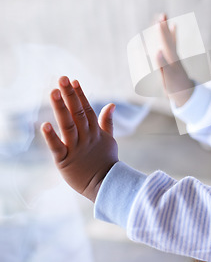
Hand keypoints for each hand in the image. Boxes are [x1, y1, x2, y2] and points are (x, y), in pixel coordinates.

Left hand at [41, 76, 117, 201]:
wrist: (106, 185)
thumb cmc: (105, 161)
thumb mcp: (109, 139)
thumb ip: (107, 121)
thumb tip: (110, 104)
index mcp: (95, 132)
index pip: (87, 109)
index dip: (80, 95)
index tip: (74, 81)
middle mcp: (86, 137)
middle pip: (78, 113)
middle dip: (70, 95)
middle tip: (62, 79)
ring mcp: (76, 148)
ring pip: (68, 125)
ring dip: (61, 109)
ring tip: (53, 93)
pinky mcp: (65, 161)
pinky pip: (57, 148)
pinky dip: (51, 137)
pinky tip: (44, 125)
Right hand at [157, 13, 193, 106]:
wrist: (185, 93)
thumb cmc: (176, 87)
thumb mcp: (168, 77)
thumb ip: (163, 64)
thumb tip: (157, 51)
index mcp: (171, 59)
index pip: (165, 42)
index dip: (162, 32)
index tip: (160, 21)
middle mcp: (173, 55)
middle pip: (168, 38)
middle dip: (163, 27)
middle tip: (162, 14)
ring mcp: (173, 56)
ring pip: (169, 39)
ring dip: (166, 29)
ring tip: (164, 17)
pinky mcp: (173, 58)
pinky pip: (172, 44)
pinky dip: (171, 35)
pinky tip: (174, 26)